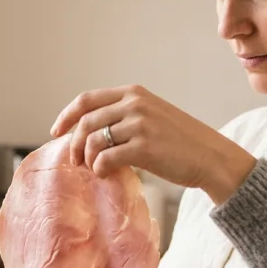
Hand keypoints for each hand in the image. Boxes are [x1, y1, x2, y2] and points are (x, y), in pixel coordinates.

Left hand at [49, 85, 255, 203]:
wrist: (211, 156)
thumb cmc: (181, 142)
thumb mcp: (153, 116)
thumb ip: (125, 117)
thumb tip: (89, 134)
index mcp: (134, 93)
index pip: (87, 99)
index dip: (66, 116)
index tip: (56, 132)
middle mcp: (135, 104)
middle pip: (86, 122)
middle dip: (74, 144)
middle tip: (75, 162)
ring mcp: (140, 124)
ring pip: (93, 140)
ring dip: (86, 158)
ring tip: (91, 169)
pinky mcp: (144, 147)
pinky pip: (106, 158)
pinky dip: (99, 168)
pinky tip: (106, 174)